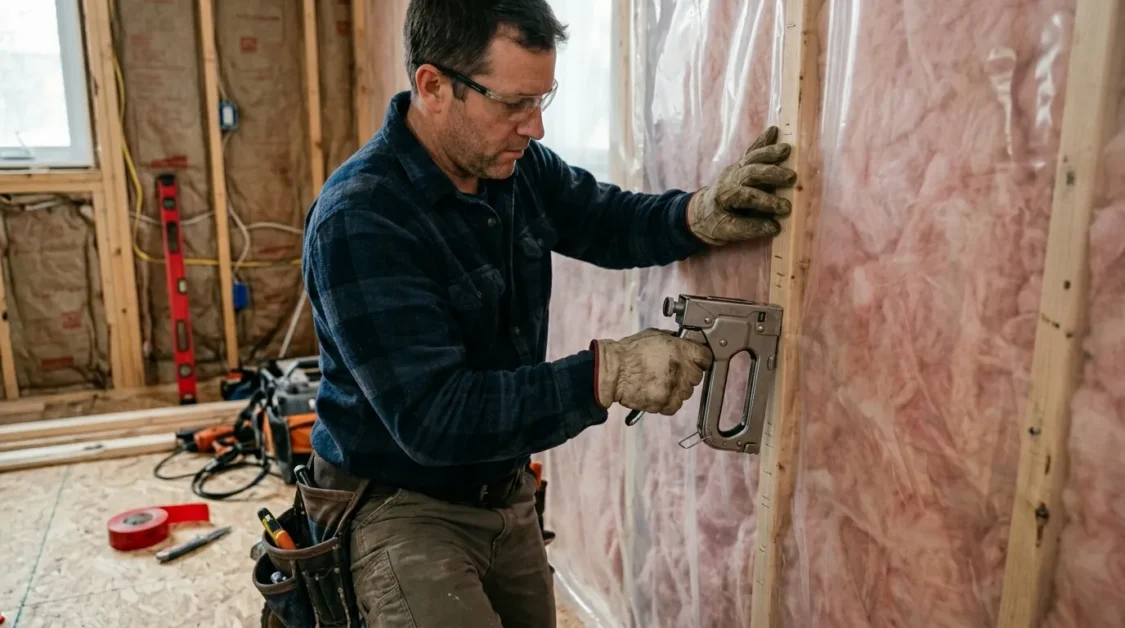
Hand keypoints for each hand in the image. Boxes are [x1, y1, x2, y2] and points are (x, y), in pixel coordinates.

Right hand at [590, 328, 713, 414]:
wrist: (613, 372)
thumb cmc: (629, 353)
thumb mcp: (654, 336)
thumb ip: (672, 341)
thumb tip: (681, 343)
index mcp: (680, 350)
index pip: (705, 356)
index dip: (700, 359)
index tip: (695, 362)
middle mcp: (681, 369)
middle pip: (697, 377)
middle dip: (687, 375)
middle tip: (672, 373)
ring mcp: (674, 387)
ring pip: (686, 393)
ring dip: (677, 390)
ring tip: (661, 384)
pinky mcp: (665, 402)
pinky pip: (674, 406)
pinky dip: (667, 402)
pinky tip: (657, 394)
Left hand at [687, 126, 796, 244]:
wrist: (702, 211)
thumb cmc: (717, 223)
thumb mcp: (728, 232)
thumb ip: (750, 229)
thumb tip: (774, 227)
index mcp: (726, 197)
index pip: (748, 196)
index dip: (767, 201)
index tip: (785, 209)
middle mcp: (730, 179)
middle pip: (751, 172)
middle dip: (772, 173)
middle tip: (792, 177)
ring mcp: (735, 169)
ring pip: (752, 158)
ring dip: (770, 153)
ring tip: (787, 149)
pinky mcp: (741, 164)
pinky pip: (751, 151)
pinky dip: (762, 140)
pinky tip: (774, 130)